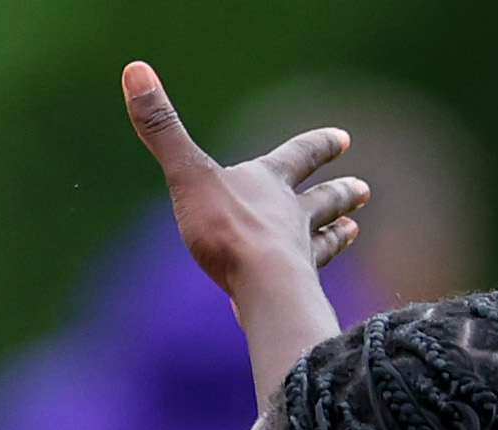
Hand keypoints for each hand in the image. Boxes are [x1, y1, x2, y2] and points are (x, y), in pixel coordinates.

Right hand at [122, 61, 367, 290]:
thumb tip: (134, 70)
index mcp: (269, 184)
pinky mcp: (292, 292)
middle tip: (363, 190)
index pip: (299, 155)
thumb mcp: (188, 174)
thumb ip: (162, 129)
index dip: (318, 144)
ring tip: (354, 230)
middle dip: (340, 192)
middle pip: (321, 199)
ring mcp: (296, 255)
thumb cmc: (228, 231)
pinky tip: (315, 286)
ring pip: (323, 240)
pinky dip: (313, 280)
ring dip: (337, 234)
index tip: (344, 138)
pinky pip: (307, 282)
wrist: (262, 288)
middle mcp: (290, 216)